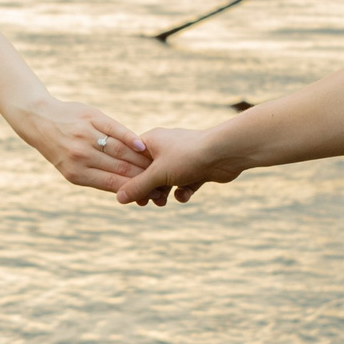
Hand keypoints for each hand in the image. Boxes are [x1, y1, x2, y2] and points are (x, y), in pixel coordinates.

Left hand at [8, 97, 148, 190]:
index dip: (135, 189)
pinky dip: (131, 138)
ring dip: (141, 159)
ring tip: (157, 165)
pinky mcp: (92, 117)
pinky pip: (115, 129)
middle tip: (162, 182)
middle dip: (143, 177)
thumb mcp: (72, 168)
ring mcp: (86, 135)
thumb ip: (97, 176)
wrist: (39, 119)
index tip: (152, 193)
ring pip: (120, 150)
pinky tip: (144, 146)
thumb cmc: (61, 148)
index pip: (112, 184)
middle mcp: (81, 156)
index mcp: (76, 174)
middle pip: (119, 168)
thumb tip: (128, 189)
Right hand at [114, 126, 238, 205]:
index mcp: (151, 141)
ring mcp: (182, 158)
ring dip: (164, 192)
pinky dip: (183, 191)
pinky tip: (184, 194)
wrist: (225, 153)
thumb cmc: (188, 156)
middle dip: (148, 188)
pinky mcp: (196, 168)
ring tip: (162, 201)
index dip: (128, 177)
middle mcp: (165, 147)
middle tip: (146, 202)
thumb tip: (119, 199)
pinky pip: (184, 183)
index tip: (127, 193)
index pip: (131, 160)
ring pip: (166, 180)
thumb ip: (137, 187)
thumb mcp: (157, 174)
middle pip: (149, 172)